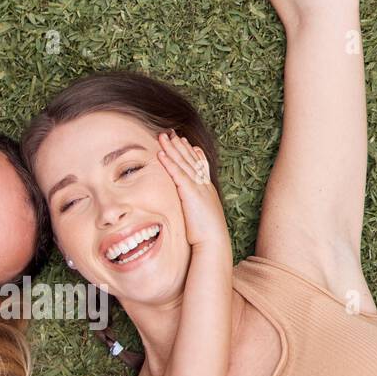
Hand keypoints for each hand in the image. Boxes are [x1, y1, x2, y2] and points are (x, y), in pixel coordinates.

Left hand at [156, 131, 228, 248]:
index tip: (187, 143)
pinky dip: (169, 162)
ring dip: (172, 148)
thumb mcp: (203, 219)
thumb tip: (193, 213)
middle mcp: (204, 186)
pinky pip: (177, 173)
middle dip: (181, 146)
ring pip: (184, 163)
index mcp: (208, 191)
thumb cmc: (208, 237)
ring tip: (163, 136)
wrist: (214, 242)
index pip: (200, 167)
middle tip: (172, 133)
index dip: (193, 153)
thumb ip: (197, 211)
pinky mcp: (190, 193)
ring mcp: (198, 188)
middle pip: (191, 160)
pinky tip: (161, 153)